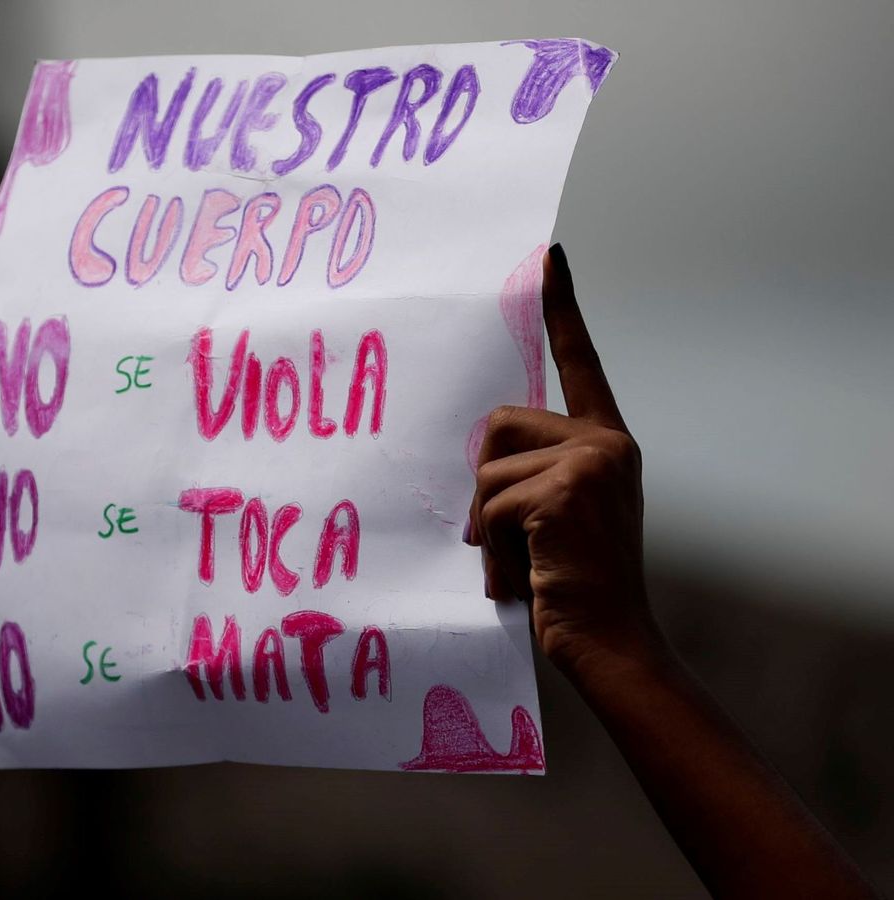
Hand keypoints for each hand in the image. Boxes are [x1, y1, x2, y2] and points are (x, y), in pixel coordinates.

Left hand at [468, 244, 654, 676]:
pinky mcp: (567, 488)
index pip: (579, 360)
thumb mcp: (552, 515)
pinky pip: (490, 505)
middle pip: (497, 425)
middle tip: (499, 538)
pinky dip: (491, 550)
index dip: (563, 306)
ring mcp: (593, 462)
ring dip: (485, 527)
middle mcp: (607, 441)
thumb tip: (478, 460)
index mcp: (606, 440)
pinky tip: (524, 577)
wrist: (608, 640)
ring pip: (487, 471)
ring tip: (520, 564)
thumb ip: (530, 472)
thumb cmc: (570, 584)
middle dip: (481, 486)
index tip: (550, 256)